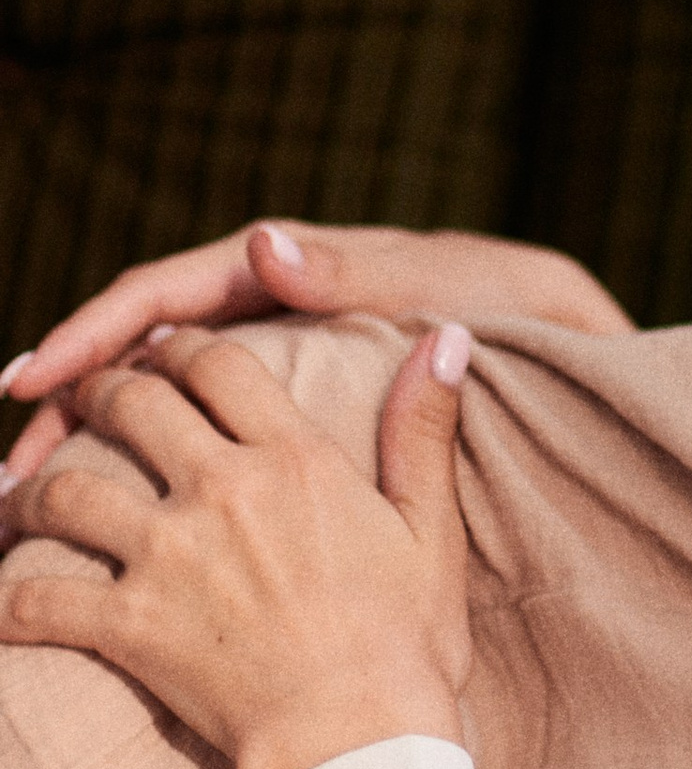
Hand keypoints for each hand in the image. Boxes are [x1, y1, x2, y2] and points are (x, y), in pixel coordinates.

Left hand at [0, 323, 474, 768]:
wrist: (359, 736)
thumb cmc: (408, 638)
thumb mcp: (431, 526)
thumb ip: (425, 426)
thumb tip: (445, 337)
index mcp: (296, 459)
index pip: (216, 364)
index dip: (181, 348)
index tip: (165, 354)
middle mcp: (224, 490)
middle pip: (130, 403)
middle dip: (99, 391)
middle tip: (88, 400)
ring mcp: (167, 557)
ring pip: (64, 490)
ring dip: (33, 485)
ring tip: (25, 489)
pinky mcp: (128, 626)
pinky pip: (35, 599)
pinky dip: (5, 597)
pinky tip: (0, 597)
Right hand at [2, 221, 631, 479]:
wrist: (559, 329)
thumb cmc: (501, 299)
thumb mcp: (435, 280)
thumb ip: (350, 269)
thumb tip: (263, 243)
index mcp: (291, 273)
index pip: (165, 296)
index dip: (90, 334)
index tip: (28, 382)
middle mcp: (272, 306)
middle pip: (142, 351)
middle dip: (70, 403)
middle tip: (10, 473)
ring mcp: (281, 357)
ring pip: (164, 396)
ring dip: (98, 443)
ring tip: (31, 506)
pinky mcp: (298, 405)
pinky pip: (206, 430)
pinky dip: (160, 467)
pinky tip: (123, 524)